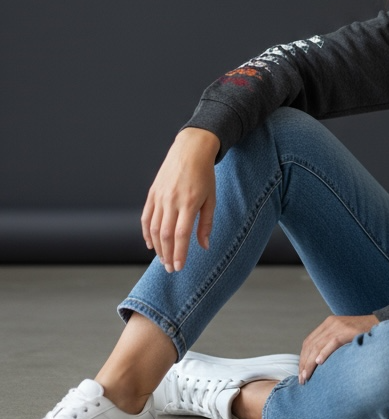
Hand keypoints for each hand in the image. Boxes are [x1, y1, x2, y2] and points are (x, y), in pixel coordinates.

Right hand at [141, 128, 219, 272]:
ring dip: (157, 247)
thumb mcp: (211, 199)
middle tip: (170, 268)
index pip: (181, 235)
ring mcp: (160, 197)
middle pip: (165, 235)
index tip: (179, 267)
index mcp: (189, 203)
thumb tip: (204, 247)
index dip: (179, 254)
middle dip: (167, 255)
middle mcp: (172, 201)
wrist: (190, 150)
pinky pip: (146, 217)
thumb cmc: (204, 175)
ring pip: (153, 228)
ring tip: (163, 259)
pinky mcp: (152, 193)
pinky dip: (146, 233)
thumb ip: (206, 224)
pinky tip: (150, 244)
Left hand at [298, 314, 376, 383]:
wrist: (381, 324)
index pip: (309, 342)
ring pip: (318, 345)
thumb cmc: (364, 335)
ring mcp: (339, 326)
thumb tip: (320, 364)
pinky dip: (324, 353)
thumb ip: (332, 345)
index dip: (302, 358)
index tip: (300, 372)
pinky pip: (332, 342)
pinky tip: (319, 363)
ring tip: (306, 376)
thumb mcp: (345, 337)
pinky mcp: (348, 330)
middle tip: (301, 379)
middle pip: (311, 345)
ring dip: (310, 363)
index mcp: (328, 324)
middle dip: (304, 363)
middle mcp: (331, 324)